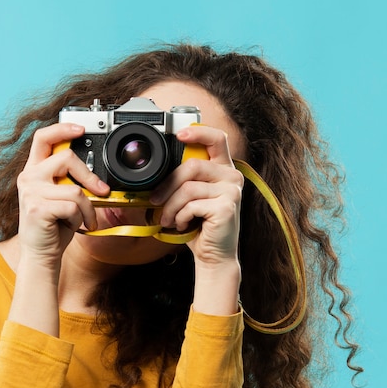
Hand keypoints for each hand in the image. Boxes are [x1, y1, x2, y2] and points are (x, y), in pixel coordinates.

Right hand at [16, 123, 109, 262]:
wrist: (41, 253)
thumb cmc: (54, 226)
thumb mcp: (62, 197)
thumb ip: (70, 181)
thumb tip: (97, 176)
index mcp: (34, 170)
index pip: (43, 138)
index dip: (63, 129)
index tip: (81, 128)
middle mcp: (29, 177)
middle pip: (67, 159)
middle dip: (90, 177)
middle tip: (101, 191)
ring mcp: (31, 192)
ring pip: (75, 189)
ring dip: (87, 208)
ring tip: (84, 218)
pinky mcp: (37, 208)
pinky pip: (72, 207)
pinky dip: (80, 219)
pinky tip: (73, 226)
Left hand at [150, 125, 243, 269]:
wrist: (213, 255)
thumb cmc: (200, 226)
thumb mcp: (190, 199)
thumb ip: (184, 181)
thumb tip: (156, 172)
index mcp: (223, 170)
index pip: (217, 139)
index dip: (198, 132)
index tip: (179, 134)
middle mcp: (231, 177)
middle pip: (192, 166)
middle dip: (167, 185)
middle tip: (155, 201)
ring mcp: (232, 191)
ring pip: (188, 188)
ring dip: (170, 206)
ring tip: (167, 219)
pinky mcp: (226, 207)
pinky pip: (192, 205)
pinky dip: (180, 217)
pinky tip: (182, 225)